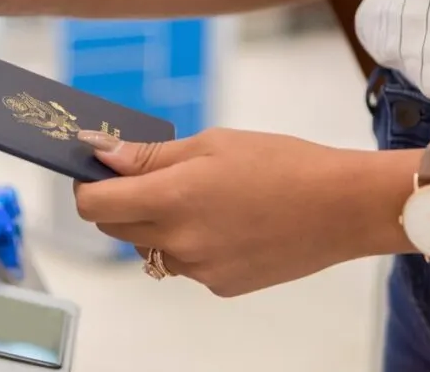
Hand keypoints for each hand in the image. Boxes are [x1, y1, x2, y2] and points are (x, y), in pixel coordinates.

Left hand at [74, 128, 395, 296]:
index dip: (87, 184)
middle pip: (116, 227)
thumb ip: (150, 156)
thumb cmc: (282, 163)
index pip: (94, 205)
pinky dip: (189, 243)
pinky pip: (185, 264)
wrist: (342, 206)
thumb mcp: (211, 144)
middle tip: (148, 174)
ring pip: (149, 248)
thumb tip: (101, 153)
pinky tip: (224, 221)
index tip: (96, 168)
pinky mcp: (221, 286)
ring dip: (154, 224)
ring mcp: (200, 270)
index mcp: (171, 200)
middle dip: (120, 200)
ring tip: (198, 197)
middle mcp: (179, 243)